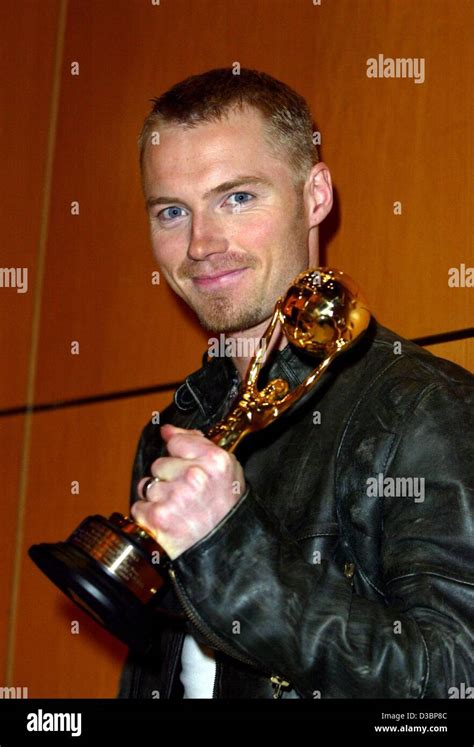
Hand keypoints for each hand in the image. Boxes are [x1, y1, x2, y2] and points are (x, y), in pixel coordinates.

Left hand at [131, 424, 245, 559]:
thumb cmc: (226, 509)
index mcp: (215, 461)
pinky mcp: (158, 517)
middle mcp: (195, 477)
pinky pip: (139, 506)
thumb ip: (197, 443)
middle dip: (169, 478)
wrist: (226, 548)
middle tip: (188, 495)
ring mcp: (175, 497)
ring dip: (159, 498)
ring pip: (148, 485)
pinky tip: (169, 521)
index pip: (177, 441)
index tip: (186, 466)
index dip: (180, 455)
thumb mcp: (226, 470)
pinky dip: (150, 515)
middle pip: (160, 463)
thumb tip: (168, 430)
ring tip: (179, 510)